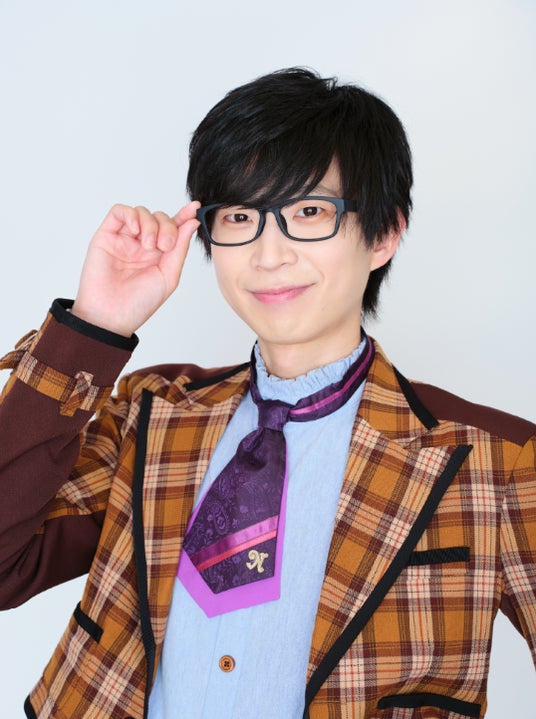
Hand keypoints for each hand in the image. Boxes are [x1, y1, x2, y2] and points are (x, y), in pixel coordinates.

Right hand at [72, 202, 199, 336]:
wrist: (112, 315)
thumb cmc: (139, 302)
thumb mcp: (169, 276)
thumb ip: (180, 248)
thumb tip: (193, 222)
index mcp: (160, 254)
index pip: (174, 228)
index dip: (184, 216)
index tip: (195, 208)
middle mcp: (142, 244)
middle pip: (160, 217)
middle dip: (167, 227)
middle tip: (164, 246)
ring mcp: (124, 239)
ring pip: (142, 212)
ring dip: (150, 224)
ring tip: (148, 245)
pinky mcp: (106, 235)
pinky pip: (119, 211)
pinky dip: (131, 215)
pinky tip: (135, 231)